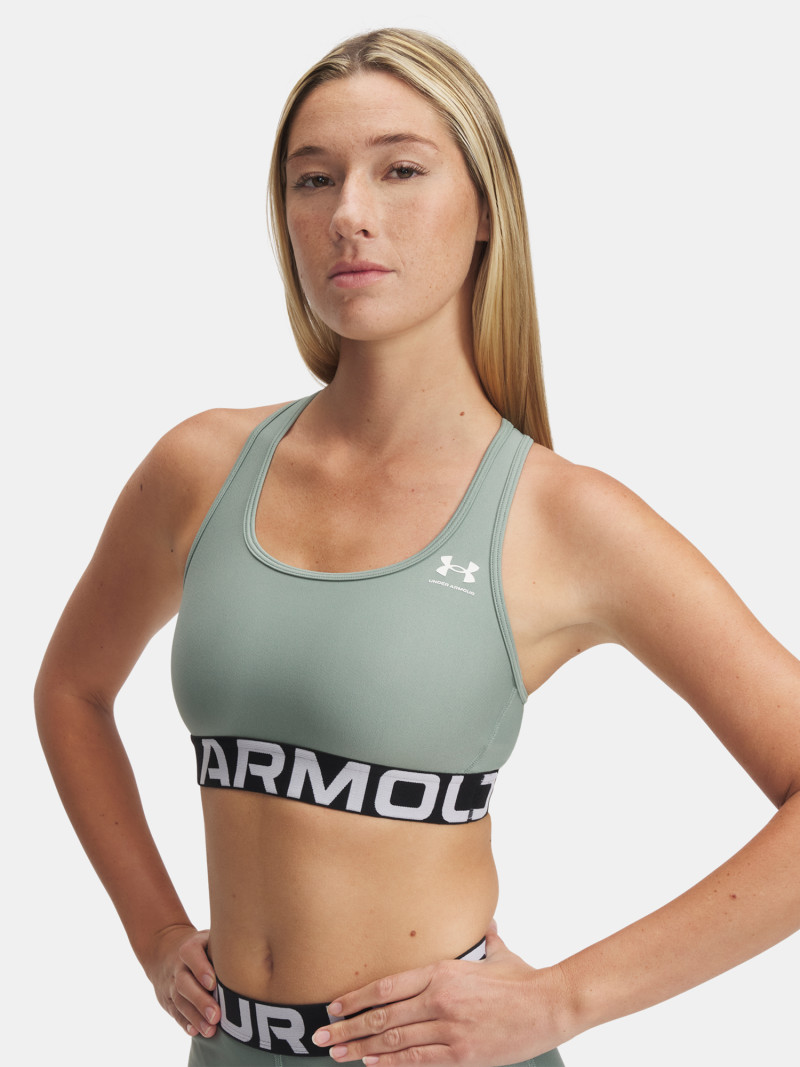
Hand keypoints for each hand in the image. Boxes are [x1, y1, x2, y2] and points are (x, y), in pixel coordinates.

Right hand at [143, 923, 219, 1037]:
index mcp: (189, 947)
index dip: (201, 969)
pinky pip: (175, 1012)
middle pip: (184, 983)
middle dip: (200, 1000)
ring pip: (179, 1001)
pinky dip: (184, 1022)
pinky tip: (195, 1031)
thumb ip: (224, 945)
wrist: (165, 951)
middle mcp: (178, 966)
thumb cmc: (202, 946)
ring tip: (210, 1030)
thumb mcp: (209, 938)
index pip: (191, 954)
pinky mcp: (168, 1000)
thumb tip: (254, 956)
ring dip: (194, 1017)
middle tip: (216, 1015)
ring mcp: (170, 984)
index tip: (213, 984)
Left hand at [310, 922, 574, 1064]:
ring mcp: (449, 1028)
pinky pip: (417, 1060)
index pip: (387, 985)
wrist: (550, 1005)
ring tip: (337, 1054)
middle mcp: (439, 998)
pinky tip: (371, 1064)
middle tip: (322, 1036)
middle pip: (383, 1015)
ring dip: (361, 1048)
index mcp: (442, 970)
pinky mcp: (461, 1054)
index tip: (335, 1005)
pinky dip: (391, 1063)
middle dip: (348, 1027)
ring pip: (394, 1039)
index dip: (357, 997)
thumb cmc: (522, 979)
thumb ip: (481, 939)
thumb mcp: (495, 952)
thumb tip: (483, 924)